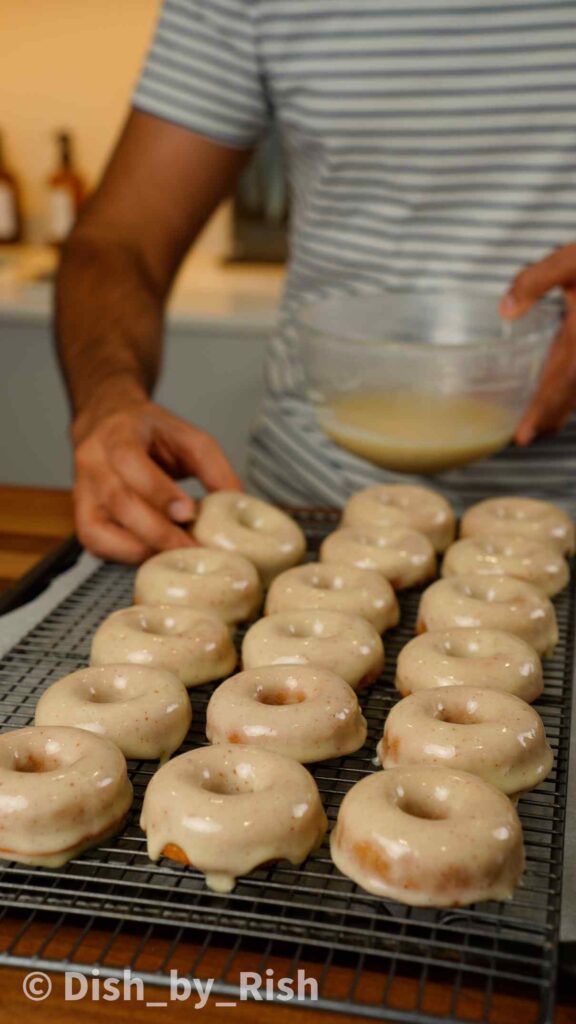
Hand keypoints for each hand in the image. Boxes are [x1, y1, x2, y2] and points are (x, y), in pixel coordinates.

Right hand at [72, 396, 241, 562]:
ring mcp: (82, 492)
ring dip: (142, 548)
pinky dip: (126, 555)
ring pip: (102, 529)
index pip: (129, 461)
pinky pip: (97, 544)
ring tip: (177, 555)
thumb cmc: (150, 432)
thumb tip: (237, 503)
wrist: (108, 423)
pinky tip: (153, 553)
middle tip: (192, 548)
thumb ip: (213, 468)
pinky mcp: (82, 517)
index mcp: (117, 433)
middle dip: (158, 531)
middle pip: (119, 502)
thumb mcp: (187, 437)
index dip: (158, 491)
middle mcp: (92, 462)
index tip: (189, 513)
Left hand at [500, 243, 575, 444]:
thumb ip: (535, 280)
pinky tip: (549, 392)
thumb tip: (504, 311)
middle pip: (570, 396)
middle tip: (521, 438)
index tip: (523, 435)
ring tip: (534, 425)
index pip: (564, 382)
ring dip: (557, 408)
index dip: (543, 411)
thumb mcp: (571, 260)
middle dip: (546, 419)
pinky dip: (564, 391)